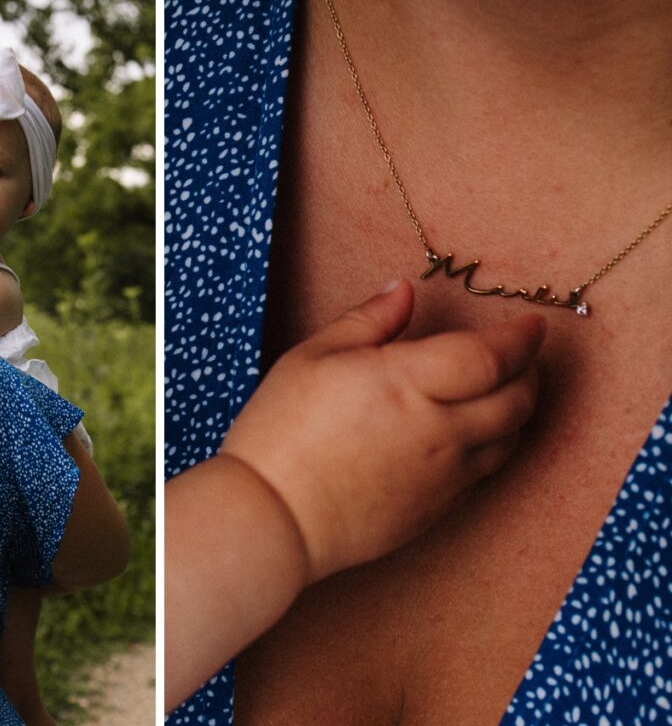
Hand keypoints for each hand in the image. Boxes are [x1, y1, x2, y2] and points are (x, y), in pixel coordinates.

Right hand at [220, 279, 544, 582]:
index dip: (520, 337)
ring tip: (505, 390)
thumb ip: (368, 320)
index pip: (492, 356)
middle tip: (524, 355)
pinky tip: (474, 433)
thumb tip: (403, 291)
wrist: (276, 516)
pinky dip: (495, 444)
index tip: (531, 323)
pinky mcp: (437, 509)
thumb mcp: (313, 357)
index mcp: (408, 382)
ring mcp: (444, 474)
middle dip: (530, 371)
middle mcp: (440, 429)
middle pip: (516, 399)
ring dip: (518, 409)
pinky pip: (485, 472)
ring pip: (509, 439)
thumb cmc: (283, 432)